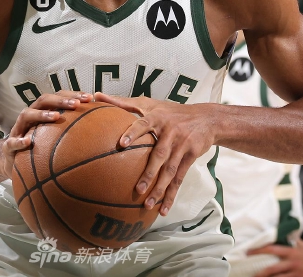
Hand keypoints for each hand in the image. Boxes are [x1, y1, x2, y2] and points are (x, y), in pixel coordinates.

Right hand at [0, 91, 92, 176]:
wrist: (12, 161)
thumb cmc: (39, 147)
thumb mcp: (55, 137)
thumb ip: (72, 129)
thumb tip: (100, 127)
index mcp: (42, 111)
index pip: (58, 97)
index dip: (73, 95)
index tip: (90, 98)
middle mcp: (30, 116)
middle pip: (43, 100)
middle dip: (60, 100)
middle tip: (76, 104)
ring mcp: (18, 129)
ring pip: (26, 115)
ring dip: (41, 114)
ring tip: (56, 116)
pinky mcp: (8, 146)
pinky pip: (11, 142)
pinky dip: (19, 141)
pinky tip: (28, 141)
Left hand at [94, 92, 213, 215]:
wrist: (206, 118)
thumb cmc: (170, 111)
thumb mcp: (149, 103)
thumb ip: (122, 102)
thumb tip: (96, 95)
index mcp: (157, 117)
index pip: (144, 124)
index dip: (133, 132)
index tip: (122, 143)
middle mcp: (170, 131)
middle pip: (159, 155)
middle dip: (149, 173)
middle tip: (137, 190)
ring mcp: (182, 145)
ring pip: (170, 170)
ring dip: (160, 189)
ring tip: (147, 204)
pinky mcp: (190, 156)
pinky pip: (180, 178)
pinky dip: (172, 194)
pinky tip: (162, 208)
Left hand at [248, 239, 302, 276]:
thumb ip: (292, 243)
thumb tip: (283, 237)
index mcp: (291, 252)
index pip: (271, 249)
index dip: (259, 251)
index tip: (249, 252)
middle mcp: (292, 263)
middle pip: (272, 269)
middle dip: (260, 273)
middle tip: (251, 274)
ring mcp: (297, 274)